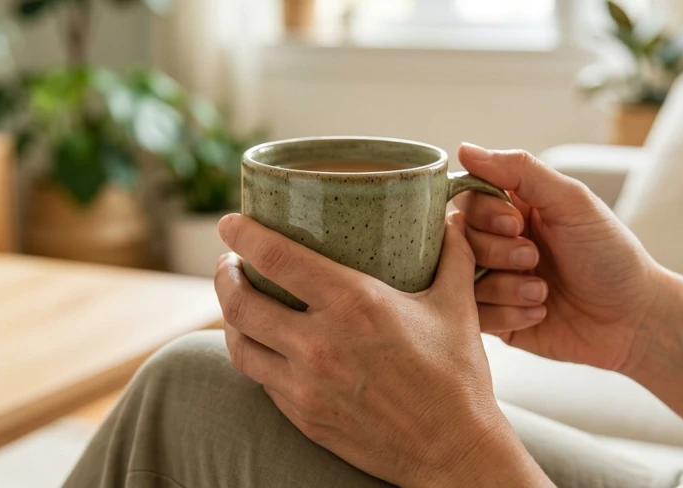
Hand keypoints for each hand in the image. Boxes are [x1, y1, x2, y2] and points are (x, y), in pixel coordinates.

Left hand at [214, 213, 546, 487]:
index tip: (230, 223)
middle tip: (229, 262)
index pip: (277, 258)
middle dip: (224, 275)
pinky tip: (265, 343)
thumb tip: (452, 218)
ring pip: (239, 344)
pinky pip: (261, 378)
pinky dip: (256, 354)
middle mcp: (320, 344)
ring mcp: (305, 385)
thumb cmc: (458, 378)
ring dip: (229, 317)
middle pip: (240, 302)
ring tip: (237, 300)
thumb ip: (453, 255)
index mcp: (355, 305)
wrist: (453, 453)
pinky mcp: (302, 416)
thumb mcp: (458, 306)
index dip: (243, 234)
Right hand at [454, 143, 666, 372]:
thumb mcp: (571, 201)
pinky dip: (508, 314)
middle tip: (534, 258)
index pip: (466, 199)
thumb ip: (520, 170)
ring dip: (506, 286)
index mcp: (513, 209)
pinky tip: (540, 311)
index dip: (483, 213)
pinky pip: (474, 316)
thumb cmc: (610, 253)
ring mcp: (495, 282)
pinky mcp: (496, 321)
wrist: (633, 317)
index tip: (516, 224)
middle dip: (498, 252)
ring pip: (462, 280)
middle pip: (459, 240)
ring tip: (542, 291)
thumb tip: (465, 149)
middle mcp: (498, 243)